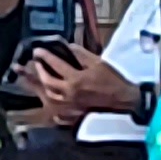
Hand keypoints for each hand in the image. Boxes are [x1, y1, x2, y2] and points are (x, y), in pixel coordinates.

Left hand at [21, 42, 136, 126]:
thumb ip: (81, 54)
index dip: (45, 56)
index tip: (37, 50)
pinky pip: (56, 108)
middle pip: (47, 82)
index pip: (55, 65)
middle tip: (37, 62)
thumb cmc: (112, 80)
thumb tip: (68, 46)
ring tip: (42, 76)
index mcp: (75, 79)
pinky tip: (49, 95)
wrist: (123, 101)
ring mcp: (70, 105)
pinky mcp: (73, 113)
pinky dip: (50, 101)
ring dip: (43, 85)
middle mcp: (69, 93)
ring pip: (49, 95)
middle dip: (40, 70)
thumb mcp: (98, 63)